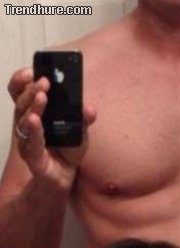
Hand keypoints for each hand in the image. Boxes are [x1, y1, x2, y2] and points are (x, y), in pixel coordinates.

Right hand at [8, 67, 95, 187]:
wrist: (65, 176)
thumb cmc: (67, 150)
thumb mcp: (79, 131)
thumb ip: (84, 119)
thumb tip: (90, 108)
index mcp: (34, 113)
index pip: (20, 92)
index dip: (21, 80)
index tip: (30, 70)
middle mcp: (26, 124)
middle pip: (21, 102)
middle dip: (31, 89)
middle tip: (44, 81)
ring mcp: (27, 140)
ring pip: (23, 120)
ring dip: (32, 106)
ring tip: (42, 96)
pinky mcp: (32, 156)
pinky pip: (31, 141)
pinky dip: (33, 130)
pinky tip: (35, 120)